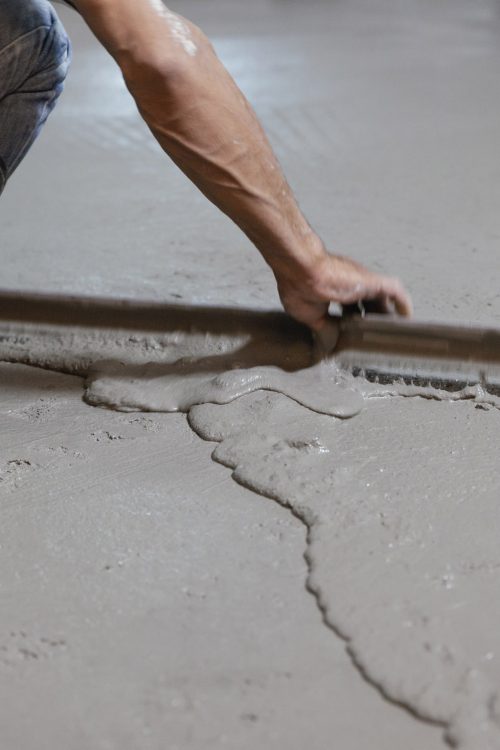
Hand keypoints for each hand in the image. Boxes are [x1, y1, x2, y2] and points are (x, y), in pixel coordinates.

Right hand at [276, 252, 412, 330]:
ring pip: (384, 299)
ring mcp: (363, 282)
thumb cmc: (298, 286)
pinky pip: (396, 292)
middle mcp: (351, 284)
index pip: (351, 306)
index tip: (356, 333)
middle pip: (369, 303)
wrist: (301, 270)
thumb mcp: (310, 315)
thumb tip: (329, 343)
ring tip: (394, 332)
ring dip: (389, 314)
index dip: (355, 320)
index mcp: (335, 290)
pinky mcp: (373, 282)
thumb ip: (323, 328)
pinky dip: (403, 303)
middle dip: (373, 319)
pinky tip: (407, 317)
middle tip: (377, 336)